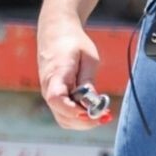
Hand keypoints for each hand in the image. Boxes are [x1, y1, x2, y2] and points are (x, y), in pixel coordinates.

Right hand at [38, 13, 111, 129]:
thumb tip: (93, 104)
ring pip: (63, 119)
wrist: (56, 32)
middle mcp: (48, 87)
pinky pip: (64, 114)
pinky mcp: (54, 96)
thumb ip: (89, 82)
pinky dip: (79, 118)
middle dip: (85, 121)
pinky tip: (94, 112)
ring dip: (83, 122)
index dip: (73, 111)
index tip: (91, 114)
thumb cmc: (74, 43)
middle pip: (62, 115)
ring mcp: (49, 93)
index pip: (57, 99)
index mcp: (56, 74)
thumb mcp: (88, 58)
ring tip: (104, 116)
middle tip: (107, 116)